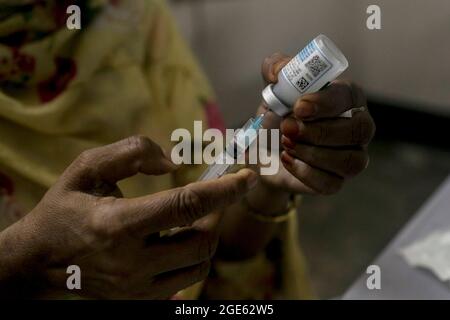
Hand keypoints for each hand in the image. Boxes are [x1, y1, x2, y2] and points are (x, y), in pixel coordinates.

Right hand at [0, 136, 256, 297]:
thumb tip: (173, 162)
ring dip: (205, 239)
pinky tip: (175, 244)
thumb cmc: (64, 209)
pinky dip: (191, 260)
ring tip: (190, 221)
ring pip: (198, 265)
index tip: (247, 177)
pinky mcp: (139, 301)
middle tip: (211, 199)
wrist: (40, 260)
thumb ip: (130, 153)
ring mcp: (136, 288)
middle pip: (201, 242)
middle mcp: (130, 263)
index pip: (184, 206)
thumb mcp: (86, 168)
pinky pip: (184, 282)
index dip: (222, 191)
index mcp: (116, 225)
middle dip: (216, 216)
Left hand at [257, 53, 375, 194]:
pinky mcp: (337, 181)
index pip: (349, 97)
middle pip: (359, 130)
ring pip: (350, 160)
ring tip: (285, 144)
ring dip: (313, 153)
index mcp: (346, 97)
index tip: (298, 107)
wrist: (264, 151)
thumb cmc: (277, 115)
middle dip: (320, 131)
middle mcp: (357, 127)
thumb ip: (276, 69)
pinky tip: (287, 160)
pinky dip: (306, 173)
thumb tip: (280, 71)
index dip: (326, 102)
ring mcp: (352, 156)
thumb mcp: (273, 90)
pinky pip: (332, 183)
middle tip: (288, 129)